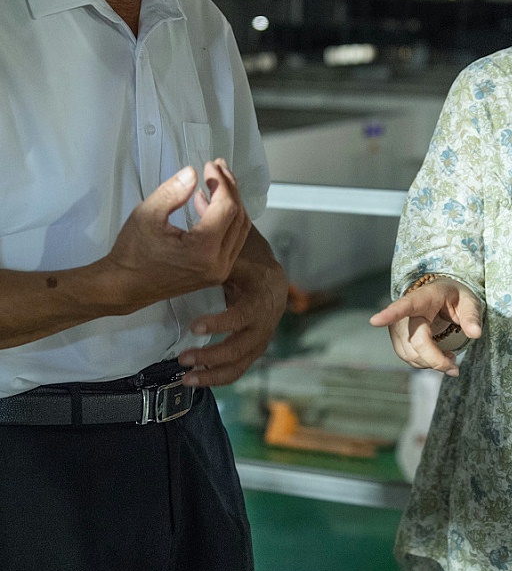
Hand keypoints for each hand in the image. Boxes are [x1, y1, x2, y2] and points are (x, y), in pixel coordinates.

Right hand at [103, 159, 250, 312]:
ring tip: (214, 181)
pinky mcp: (215, 273)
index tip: (210, 165)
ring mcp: (219, 271)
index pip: (226, 208)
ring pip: (238, 230)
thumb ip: (173, 192)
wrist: (125, 286)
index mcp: (203, 251)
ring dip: (230, 203)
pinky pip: (230, 241)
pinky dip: (224, 220)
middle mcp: (218, 264)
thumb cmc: (132, 252)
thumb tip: (193, 172)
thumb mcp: (147, 214)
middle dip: (230, 189)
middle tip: (218, 168)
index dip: (221, 182)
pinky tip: (205, 203)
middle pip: (238, 217)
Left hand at [178, 229, 287, 387]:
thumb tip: (197, 189)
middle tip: (185, 356)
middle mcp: (268, 318)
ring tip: (184, 373)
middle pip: (244, 345)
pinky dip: (217, 377)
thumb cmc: (247, 256)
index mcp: (264, 292)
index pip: (246, 313)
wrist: (268, 274)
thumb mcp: (234, 240)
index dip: (222, 322)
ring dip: (213, 370)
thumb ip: (217, 218)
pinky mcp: (253, 347)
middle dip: (213, 353)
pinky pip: (237, 369)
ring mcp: (262, 335)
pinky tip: (193, 381)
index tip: (194, 326)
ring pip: (240, 361)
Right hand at [370, 278, 481, 378]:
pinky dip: (424, 364)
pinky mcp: (398, 340)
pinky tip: (438, 358)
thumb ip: (472, 316)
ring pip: (410, 355)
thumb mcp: (469, 301)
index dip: (390, 314)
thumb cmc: (454, 297)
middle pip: (415, 343)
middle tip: (455, 366)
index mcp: (423, 298)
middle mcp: (405, 314)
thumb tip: (475, 334)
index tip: (375, 321)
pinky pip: (408, 359)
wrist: (440, 297)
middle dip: (435, 359)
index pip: (405, 306)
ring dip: (431, 363)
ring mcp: (398, 327)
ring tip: (449, 358)